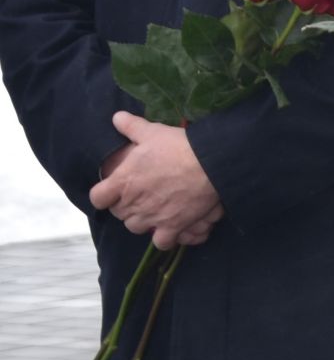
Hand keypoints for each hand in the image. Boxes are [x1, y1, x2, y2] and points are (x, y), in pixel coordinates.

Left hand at [92, 113, 222, 249]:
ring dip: (142, 221)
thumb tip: (116, 117)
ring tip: (154, 210)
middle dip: (126, 206)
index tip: (114, 189)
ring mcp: (152, 218)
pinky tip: (170, 227)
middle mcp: (133, 203)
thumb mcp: (152, 132)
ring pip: (135, 227)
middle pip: (119, 214)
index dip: (105, 194)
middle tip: (141, 195)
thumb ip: (131, 126)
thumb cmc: (178, 147)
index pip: (98, 198)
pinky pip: (161, 242)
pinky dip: (164, 237)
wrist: (209, 163)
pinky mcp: (172, 227)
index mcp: (122, 182)